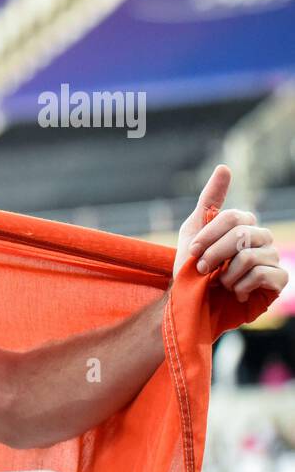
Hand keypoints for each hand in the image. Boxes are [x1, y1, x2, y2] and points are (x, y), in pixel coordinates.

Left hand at [174, 165, 287, 302]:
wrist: (193, 305)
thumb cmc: (192, 269)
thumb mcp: (194, 232)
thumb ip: (209, 200)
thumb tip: (224, 167)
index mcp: (244, 225)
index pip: (232, 218)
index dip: (209, 236)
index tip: (193, 252)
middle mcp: (263, 238)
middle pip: (242, 236)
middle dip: (215, 255)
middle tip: (202, 270)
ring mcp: (273, 258)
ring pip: (251, 257)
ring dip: (226, 274)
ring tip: (221, 283)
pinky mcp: (279, 280)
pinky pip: (263, 275)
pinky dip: (240, 286)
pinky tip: (235, 293)